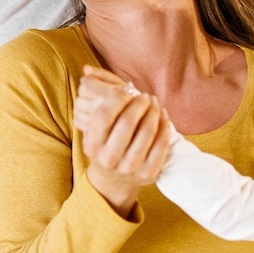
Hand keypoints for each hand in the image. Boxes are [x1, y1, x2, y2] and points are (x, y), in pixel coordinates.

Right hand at [74, 65, 172, 215]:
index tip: (127, 90)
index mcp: (92, 145)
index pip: (104, 113)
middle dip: (139, 103)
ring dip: (154, 111)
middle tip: (144, 96)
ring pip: (147, 131)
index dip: (118, 96)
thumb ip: (96, 102)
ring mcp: (129, 168)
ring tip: (154, 103)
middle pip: (128, 121)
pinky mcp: (148, 174)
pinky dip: (165, 126)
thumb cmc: (105, 146)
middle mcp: (109, 159)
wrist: (113, 182)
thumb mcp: (94, 130)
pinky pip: (162, 145)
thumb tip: (88, 70)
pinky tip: (163, 116)